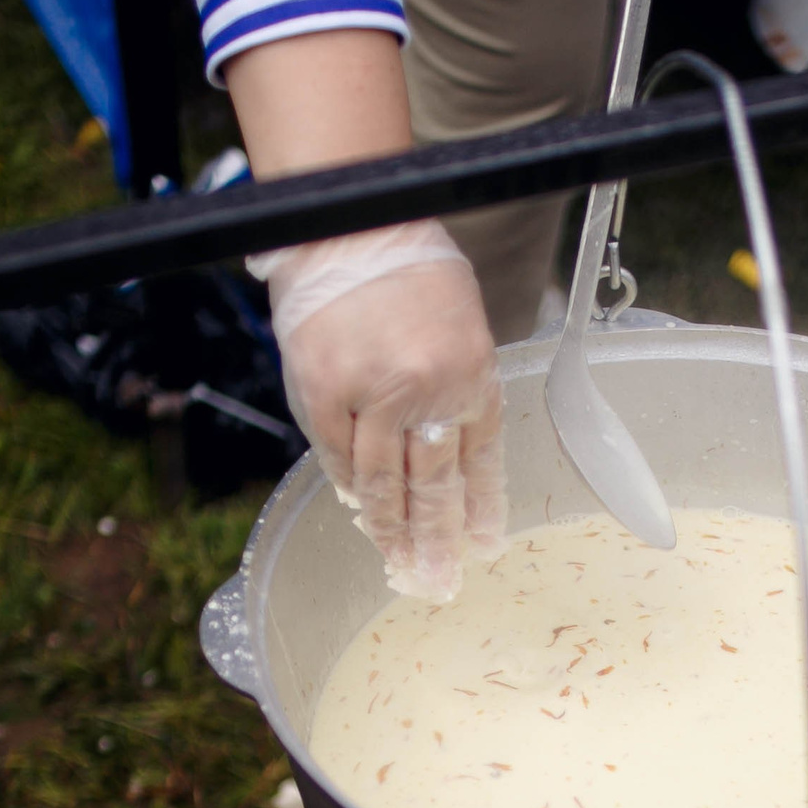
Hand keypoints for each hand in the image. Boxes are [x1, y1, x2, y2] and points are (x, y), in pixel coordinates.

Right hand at [252, 221, 507, 600]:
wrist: (350, 226)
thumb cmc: (409, 270)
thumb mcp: (460, 323)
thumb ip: (457, 388)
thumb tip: (449, 459)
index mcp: (472, 373)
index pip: (481, 460)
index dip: (481, 509)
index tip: (483, 547)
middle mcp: (428, 389)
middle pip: (433, 485)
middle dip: (437, 541)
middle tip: (438, 582)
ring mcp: (373, 394)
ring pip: (383, 483)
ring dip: (392, 531)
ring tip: (400, 568)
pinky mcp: (324, 392)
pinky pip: (337, 458)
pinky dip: (350, 489)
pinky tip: (360, 514)